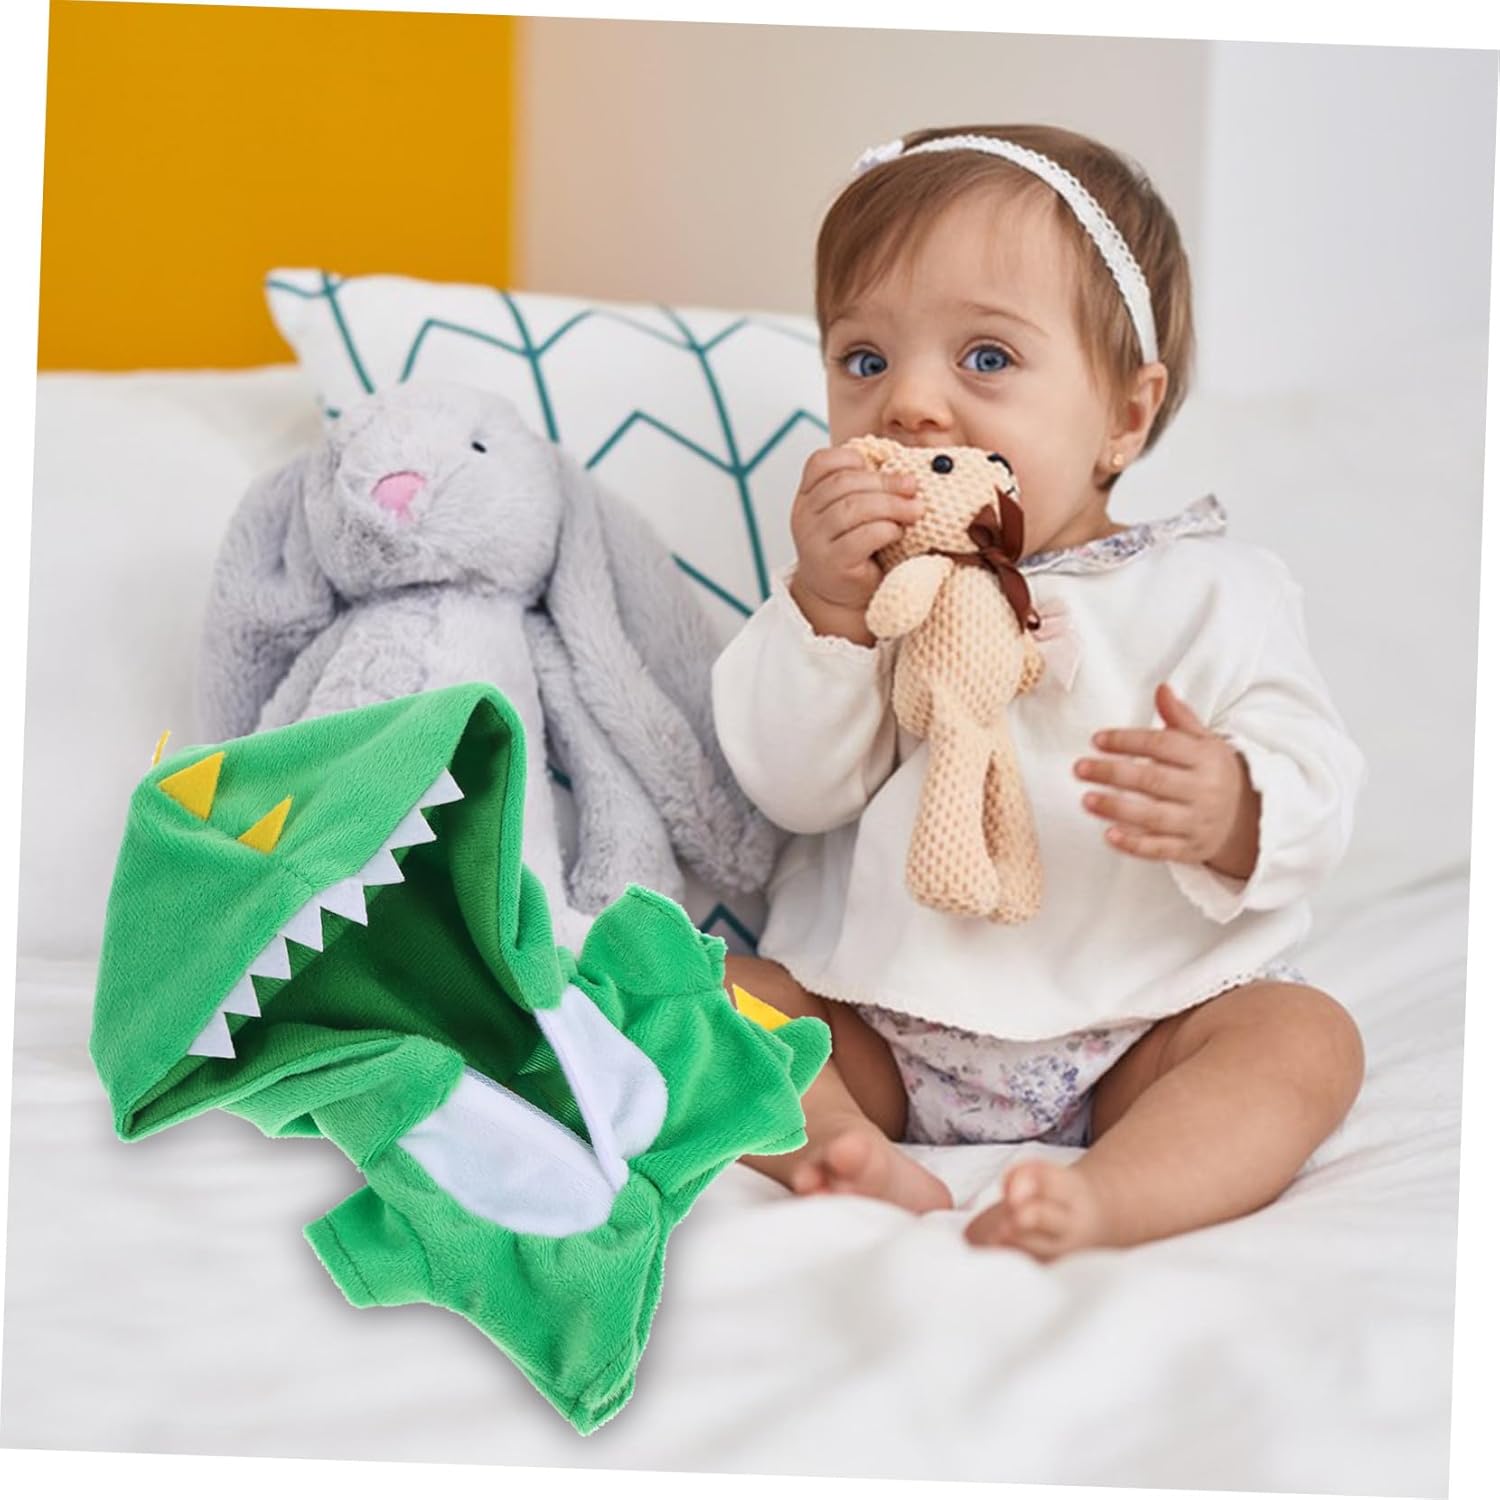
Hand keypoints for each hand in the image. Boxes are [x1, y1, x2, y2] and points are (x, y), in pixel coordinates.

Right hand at [787, 445, 923, 641]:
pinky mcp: (833, 564)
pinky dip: (886, 530)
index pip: (820, 463)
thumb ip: (863, 490)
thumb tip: (905, 473)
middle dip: (885, 482)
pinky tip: (898, 534)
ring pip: (853, 508)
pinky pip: (863, 537)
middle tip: (912, 487)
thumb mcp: (851, 515)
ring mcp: (814, 542)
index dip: (852, 458)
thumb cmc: (854, 550)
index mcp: (807, 498)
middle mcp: (804, 517)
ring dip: (891, 505)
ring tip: (915, 510)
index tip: (880, 466)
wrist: (840, 598)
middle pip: (843, 483)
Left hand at [1074, 683, 1261, 878]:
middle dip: (1113, 774)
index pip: (1163, 746)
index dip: (1128, 741)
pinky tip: (1110, 835)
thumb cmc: (1216, 774)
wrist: (1250, 819)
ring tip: (1087, 800)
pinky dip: (1134, 845)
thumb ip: (1180, 718)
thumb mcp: (1206, 742)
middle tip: (1080, 769)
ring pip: (1153, 816)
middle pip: (1153, 781)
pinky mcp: (1190, 849)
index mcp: (1206, 759)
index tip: (1097, 740)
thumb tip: (1162, 688)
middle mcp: (1204, 791)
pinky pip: (1160, 849)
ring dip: (1116, 809)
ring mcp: (1197, 822)